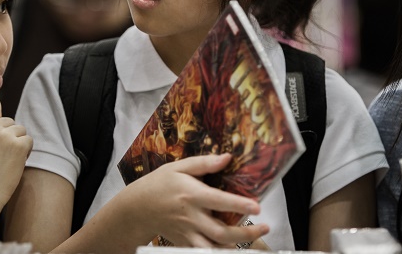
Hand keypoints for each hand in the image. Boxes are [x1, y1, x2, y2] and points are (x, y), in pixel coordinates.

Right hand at [123, 153, 268, 247]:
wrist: (137, 209)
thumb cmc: (159, 185)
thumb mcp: (178, 167)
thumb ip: (204, 163)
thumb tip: (227, 157)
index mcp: (191, 196)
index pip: (219, 201)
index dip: (239, 204)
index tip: (257, 205)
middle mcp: (191, 217)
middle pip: (221, 232)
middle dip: (246, 233)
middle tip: (264, 227)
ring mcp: (187, 234)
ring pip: (213, 249)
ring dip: (235, 248)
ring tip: (253, 241)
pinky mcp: (184, 244)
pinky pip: (204, 252)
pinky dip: (219, 253)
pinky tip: (233, 247)